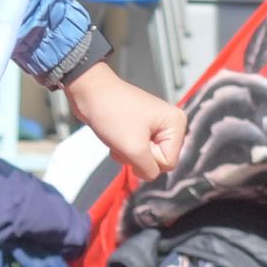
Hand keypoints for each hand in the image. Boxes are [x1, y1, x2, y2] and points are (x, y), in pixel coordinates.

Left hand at [65, 62, 185, 178]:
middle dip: (137, 157)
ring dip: (127, 154)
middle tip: (124, 139)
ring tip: (118, 136)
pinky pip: (136, 151)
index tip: (135, 141)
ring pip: (144, 158)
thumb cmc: (113, 116)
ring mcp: (155, 125)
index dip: (147, 159)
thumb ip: (148, 169)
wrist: (89, 92)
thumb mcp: (134, 149)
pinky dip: (123, 149)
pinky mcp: (140, 127)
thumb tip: (149, 174)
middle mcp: (170, 124)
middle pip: (158, 161)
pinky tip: (114, 136)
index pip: (168, 163)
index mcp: (176, 124)